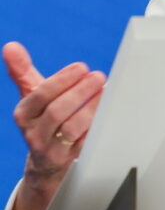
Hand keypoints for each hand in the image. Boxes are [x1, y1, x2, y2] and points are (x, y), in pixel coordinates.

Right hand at [2, 42, 105, 209]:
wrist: (46, 164)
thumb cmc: (42, 120)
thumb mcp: (31, 97)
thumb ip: (21, 71)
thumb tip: (10, 46)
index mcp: (24, 115)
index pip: (40, 96)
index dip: (62, 80)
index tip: (82, 67)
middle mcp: (35, 134)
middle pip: (56, 112)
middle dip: (79, 92)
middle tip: (98, 76)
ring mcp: (52, 150)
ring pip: (71, 129)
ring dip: (91, 108)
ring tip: (105, 90)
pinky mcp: (70, 162)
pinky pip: (86, 143)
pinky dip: (97, 125)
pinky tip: (108, 110)